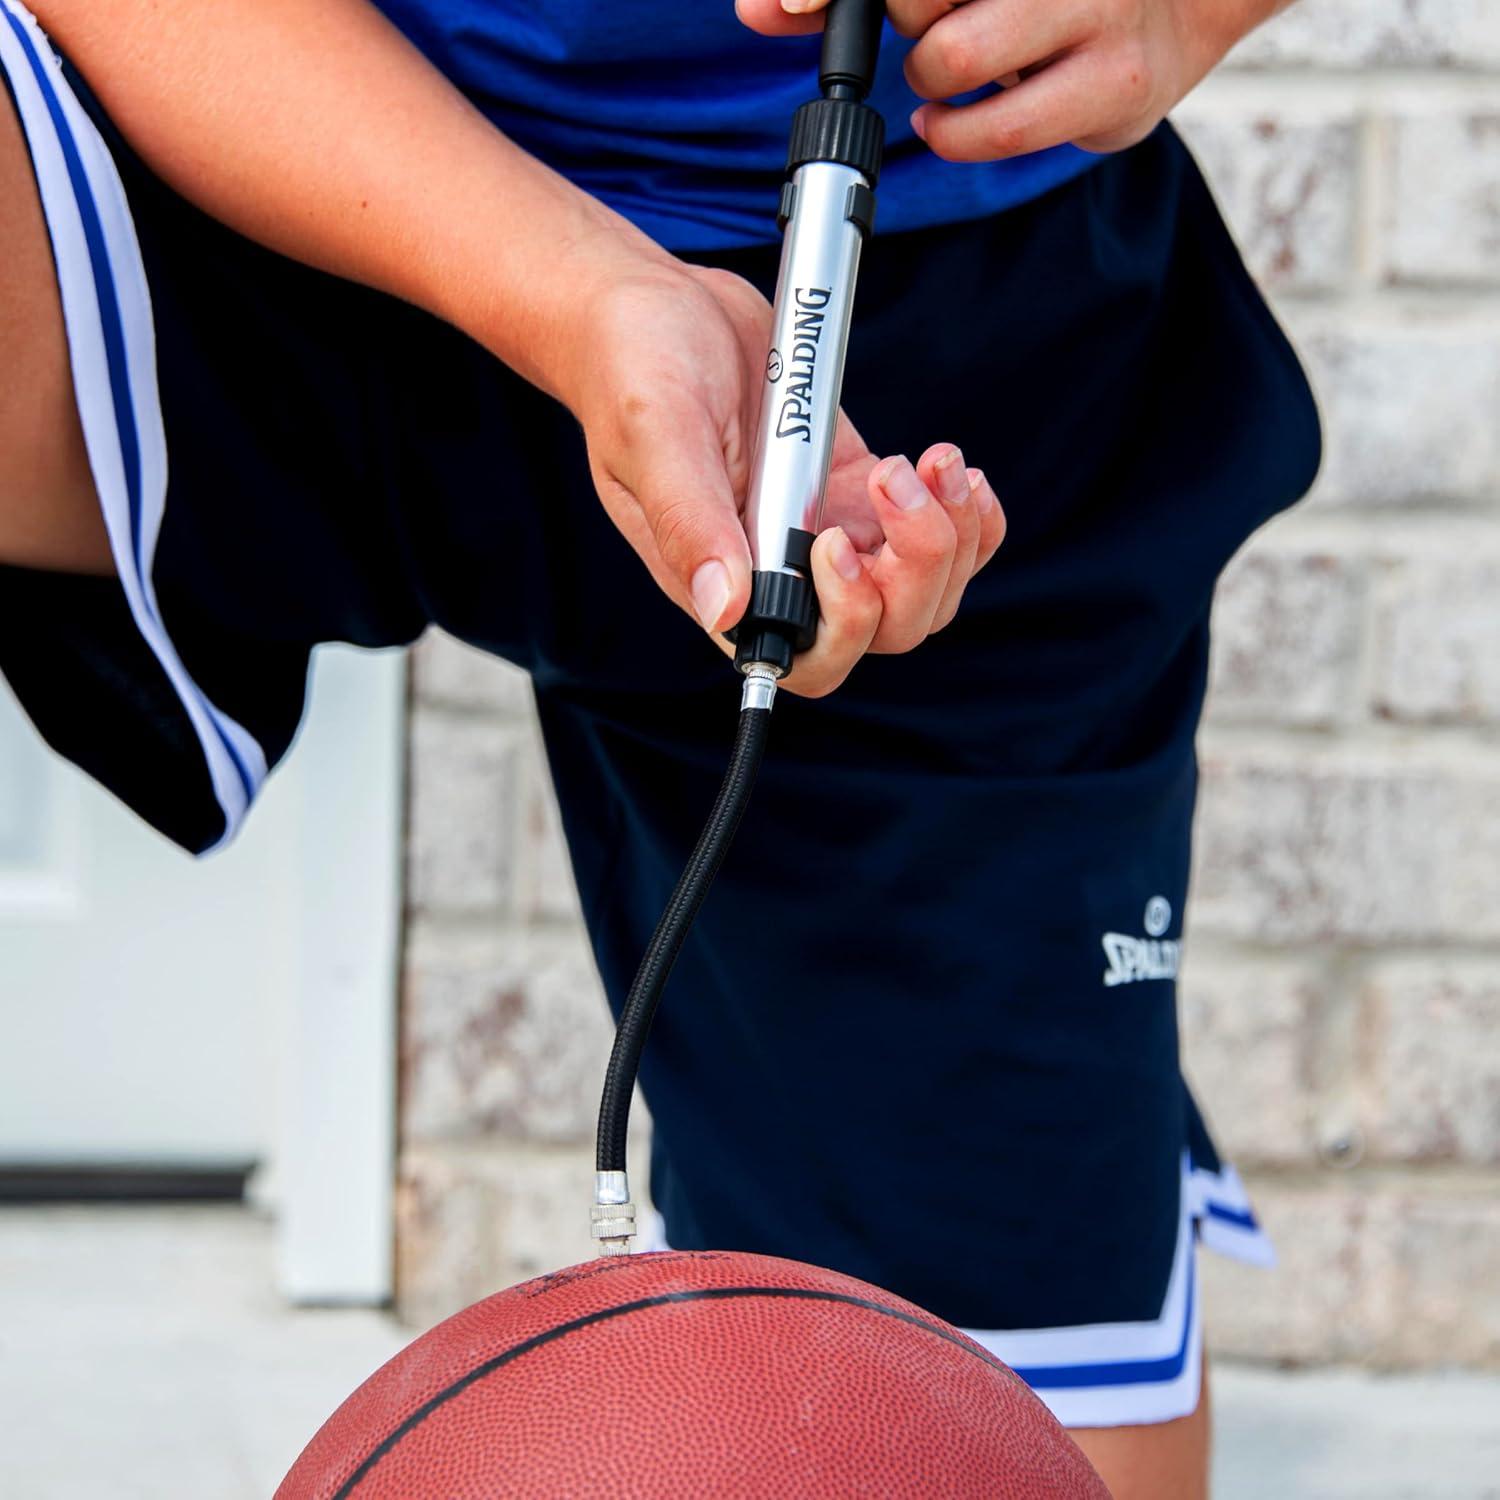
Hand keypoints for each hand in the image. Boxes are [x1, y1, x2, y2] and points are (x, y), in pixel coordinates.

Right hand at [563, 261, 1003, 696]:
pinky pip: (937, 537)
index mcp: (726, 579)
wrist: (658, 303)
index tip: (834, 540)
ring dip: (951, 537)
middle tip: (894, 478)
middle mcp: (782, 572)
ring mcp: (827, 533)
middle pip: (885, 628)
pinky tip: (950, 469)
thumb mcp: (656, 432)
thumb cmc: (634, 366)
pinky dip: (967, 516)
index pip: (805, 658)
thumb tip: (726, 609)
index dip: (844, 623)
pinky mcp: (858, 492)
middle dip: (917, 567)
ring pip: (924, 590)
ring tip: (933, 460)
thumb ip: (690, 521)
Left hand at [737, 0, 1281, 159]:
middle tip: (929, 25)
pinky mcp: (1118, 83)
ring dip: (929, 79)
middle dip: (901, 20)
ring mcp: (1094, 10)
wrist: (1177, 6)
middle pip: (914, 0)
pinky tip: (957, 117)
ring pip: (949, 56)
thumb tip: (763, 9)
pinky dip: (957, 134)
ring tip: (951, 71)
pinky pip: (998, 129)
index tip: (781, 8)